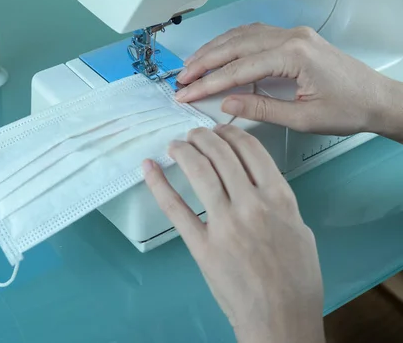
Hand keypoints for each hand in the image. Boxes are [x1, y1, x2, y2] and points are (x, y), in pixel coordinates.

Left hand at [143, 125, 324, 342]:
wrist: (281, 319)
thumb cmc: (297, 280)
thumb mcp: (300, 232)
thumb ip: (280, 203)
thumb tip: (258, 182)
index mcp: (279, 199)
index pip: (251, 151)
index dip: (230, 134)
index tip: (219, 130)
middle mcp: (252, 205)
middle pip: (222, 155)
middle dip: (204, 137)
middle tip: (193, 133)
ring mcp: (225, 224)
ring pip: (200, 173)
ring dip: (184, 151)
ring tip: (176, 144)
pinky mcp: (202, 246)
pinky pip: (176, 209)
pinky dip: (159, 185)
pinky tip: (149, 168)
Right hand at [174, 23, 395, 136]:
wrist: (378, 99)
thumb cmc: (349, 108)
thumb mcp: (303, 118)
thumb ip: (261, 109)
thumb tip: (226, 103)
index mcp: (293, 55)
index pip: (237, 69)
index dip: (207, 83)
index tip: (187, 93)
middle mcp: (291, 38)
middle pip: (234, 46)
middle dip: (203, 62)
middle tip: (181, 79)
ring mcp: (293, 34)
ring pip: (242, 36)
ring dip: (214, 49)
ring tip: (192, 65)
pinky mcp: (295, 38)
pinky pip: (255, 34)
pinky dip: (231, 42)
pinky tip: (220, 51)